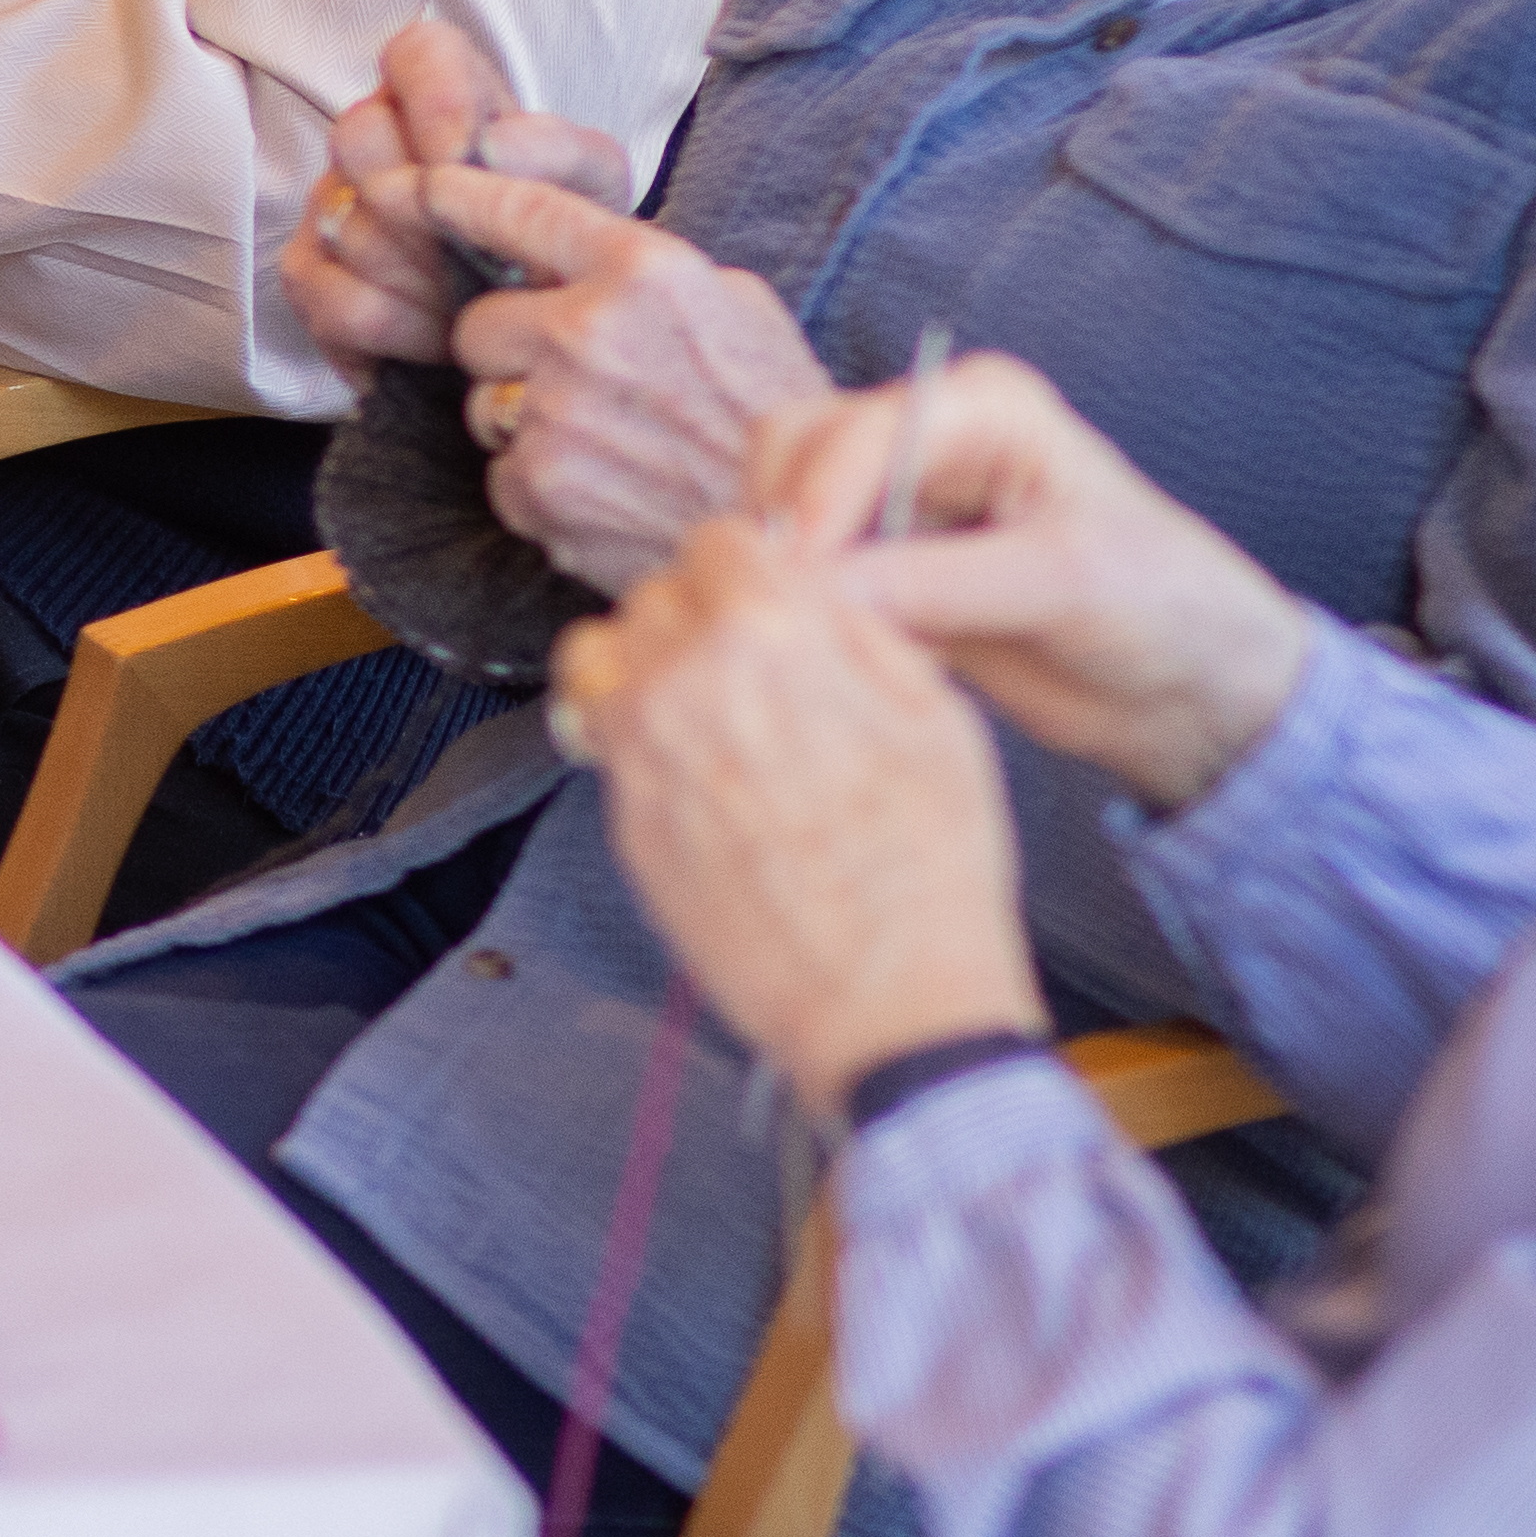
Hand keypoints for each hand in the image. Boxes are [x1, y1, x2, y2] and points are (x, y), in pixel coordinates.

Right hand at [285, 16, 621, 371]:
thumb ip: (558, 151)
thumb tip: (495, 145)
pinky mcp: (308, 275)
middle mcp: (373, 136)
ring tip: (475, 300)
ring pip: (352, 228)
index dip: (437, 103)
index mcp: (443, 91)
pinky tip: (438, 336)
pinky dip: (401, 329)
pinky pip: (338, 301)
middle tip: (481, 249)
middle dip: (430, 210)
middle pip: (359, 138)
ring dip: (427, 281)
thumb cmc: (556, 234)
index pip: (417, 53)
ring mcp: (329, 204)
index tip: (467, 158)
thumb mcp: (590, 187)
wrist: (534, 321)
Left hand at [424, 166, 822, 596]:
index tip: (427, 187)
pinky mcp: (538, 488)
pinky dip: (540, 485)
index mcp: (644, 272)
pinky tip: (605, 487)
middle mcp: (589, 333)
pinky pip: (502, 473)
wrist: (799, 530)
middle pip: (477, 324)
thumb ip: (647, 271)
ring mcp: (556, 414)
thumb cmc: (773, 415)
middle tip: (575, 377)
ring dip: (525, 420)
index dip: (464, 197)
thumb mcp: (736, 306)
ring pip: (484, 402)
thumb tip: (575, 249)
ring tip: (607, 439)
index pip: (523, 211)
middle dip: (510, 349)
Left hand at [550, 507, 1048, 1095]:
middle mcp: (684, 678)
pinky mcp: (619, 815)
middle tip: (751, 663)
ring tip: (706, 707)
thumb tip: (809, 581)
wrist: (887, 997)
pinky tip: (696, 771)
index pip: (722, 540)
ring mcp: (638, 750)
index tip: (770, 592)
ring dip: (645, 666)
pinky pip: (599, 736)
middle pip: (657, 595)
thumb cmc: (932, 868)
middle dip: (701, 615)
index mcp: (772, 632)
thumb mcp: (936, 714)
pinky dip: (632, 733)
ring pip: (604, 657)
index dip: (753, 565)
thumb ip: (857, 628)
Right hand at [753, 351, 1330, 812]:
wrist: (1191, 683)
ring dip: (786, 569)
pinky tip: (847, 651)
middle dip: (783, 527)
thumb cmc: (1159, 610)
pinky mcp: (882, 560)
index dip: (812, 506)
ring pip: (779, 504)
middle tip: (797, 617)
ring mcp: (898, 497)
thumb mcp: (1059, 585)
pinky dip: (803, 603)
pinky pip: (801, 567)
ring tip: (830, 639)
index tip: (796, 588)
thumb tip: (811, 593)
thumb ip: (934, 583)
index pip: (854, 433)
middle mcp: (928, 433)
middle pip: (793, 449)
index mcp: (982, 406)